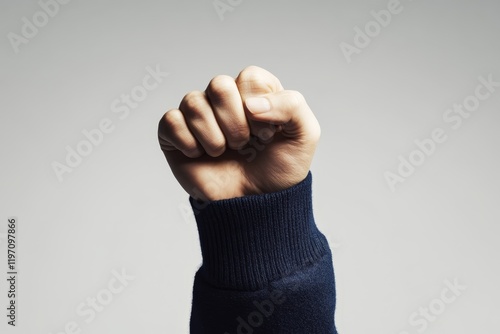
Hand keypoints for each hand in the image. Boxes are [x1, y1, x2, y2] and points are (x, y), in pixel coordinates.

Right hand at [158, 66, 319, 200]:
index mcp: (255, 92)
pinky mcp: (175, 133)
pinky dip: (188, 143)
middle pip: (219, 85)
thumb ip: (292, 106)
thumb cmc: (279, 170)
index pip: (249, 77)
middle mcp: (225, 99)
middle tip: (243, 146)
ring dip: (213, 137)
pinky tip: (199, 155)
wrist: (255, 206)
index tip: (266, 135)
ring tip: (222, 153)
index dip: (258, 109)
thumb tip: (250, 105)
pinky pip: (171, 121)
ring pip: (193, 102)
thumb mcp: (304, 136)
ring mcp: (198, 115)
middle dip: (235, 124)